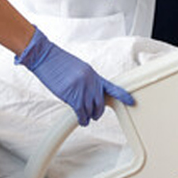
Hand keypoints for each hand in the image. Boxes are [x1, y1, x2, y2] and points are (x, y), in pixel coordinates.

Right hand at [15, 28, 134, 125]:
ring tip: (84, 118)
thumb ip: (86, 80)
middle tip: (92, 115)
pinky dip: (82, 119)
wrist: (45, 57)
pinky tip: (81, 120)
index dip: (123, 95)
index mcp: (93, 74)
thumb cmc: (57, 62)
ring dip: (88, 117)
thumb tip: (88, 92)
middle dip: (97, 112)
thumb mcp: (77, 69)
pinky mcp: (71, 95)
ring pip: (90, 110)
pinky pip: (81, 113)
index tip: (131, 101)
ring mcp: (81, 88)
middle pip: (100, 104)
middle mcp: (90, 81)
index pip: (112, 86)